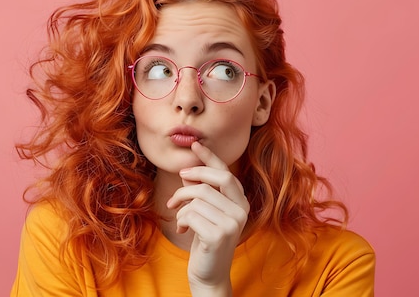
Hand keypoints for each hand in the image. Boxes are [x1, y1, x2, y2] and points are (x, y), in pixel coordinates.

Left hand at [166, 141, 249, 295]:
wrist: (208, 273)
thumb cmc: (205, 239)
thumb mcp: (205, 212)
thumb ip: (202, 192)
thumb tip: (188, 170)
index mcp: (241, 201)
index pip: (225, 172)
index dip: (209, 157)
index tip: (194, 145)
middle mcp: (241, 209)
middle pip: (213, 180)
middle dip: (190, 180)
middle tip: (177, 187)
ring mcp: (233, 222)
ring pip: (197, 198)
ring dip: (181, 207)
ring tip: (180, 219)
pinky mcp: (219, 234)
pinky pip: (190, 213)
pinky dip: (180, 220)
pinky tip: (182, 230)